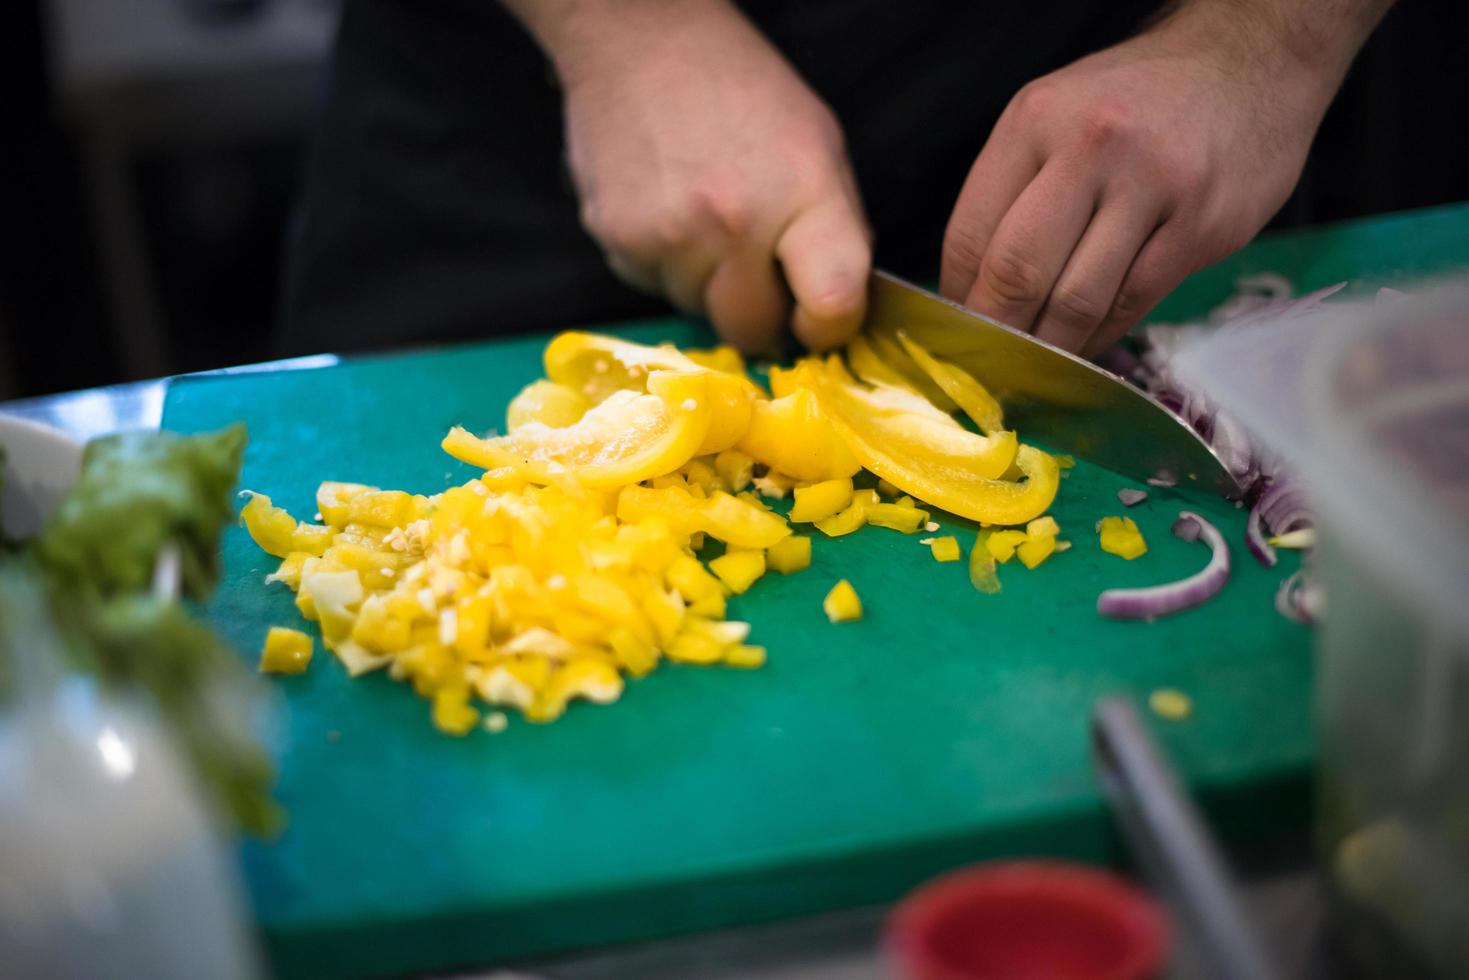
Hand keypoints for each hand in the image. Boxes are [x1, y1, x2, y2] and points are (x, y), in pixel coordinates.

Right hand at [524, 0, 870, 352]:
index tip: (818, 320)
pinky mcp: (615, 240)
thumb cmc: (741, 90)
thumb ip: (832, 234)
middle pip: (750, 330)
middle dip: (760, 314)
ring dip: (707, 284)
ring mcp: (666, 237)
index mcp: (800, 193)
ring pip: (696, 310)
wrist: (642, 40)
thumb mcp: (819, 146)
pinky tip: (668, 210)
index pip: (830, 306)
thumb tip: (829, 313)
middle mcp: (731, 223)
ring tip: (705, 219)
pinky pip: (652, 286)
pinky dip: (665, 264)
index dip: (828, 327)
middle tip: (758, 273)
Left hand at [940, 3, 1354, 357]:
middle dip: (996, 334)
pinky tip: (1087, 344)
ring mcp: (1151, 186)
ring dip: (1050, 348)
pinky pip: (1133, 302)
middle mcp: (1089, 148)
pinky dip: (1101, 336)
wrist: (1249, 60)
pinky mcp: (1201, 225)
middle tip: (990, 367)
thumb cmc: (1138, 100)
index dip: (958, 298)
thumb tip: (973, 287)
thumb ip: (1014, 190)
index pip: (972, 234)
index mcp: (1035, 121)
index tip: (958, 331)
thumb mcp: (1057, 115)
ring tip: (1036, 367)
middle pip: (1017, 272)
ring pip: (1076, 299)